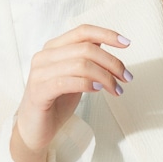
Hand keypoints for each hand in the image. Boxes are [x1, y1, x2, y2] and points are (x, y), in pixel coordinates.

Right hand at [13, 24, 131, 156]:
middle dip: (112, 62)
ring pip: (81, 64)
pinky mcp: (39, 92)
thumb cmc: (56, 102)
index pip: (82, 31)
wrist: (35, 129)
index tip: (126, 43)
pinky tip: (99, 90)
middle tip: (126, 77)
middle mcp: (44, 56)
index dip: (106, 34)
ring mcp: (39, 73)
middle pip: (86, 48)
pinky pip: (67, 82)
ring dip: (105, 77)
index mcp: (53, 48)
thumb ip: (85, 59)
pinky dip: (88, 84)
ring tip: (116, 89)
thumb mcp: (75, 76)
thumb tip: (105, 43)